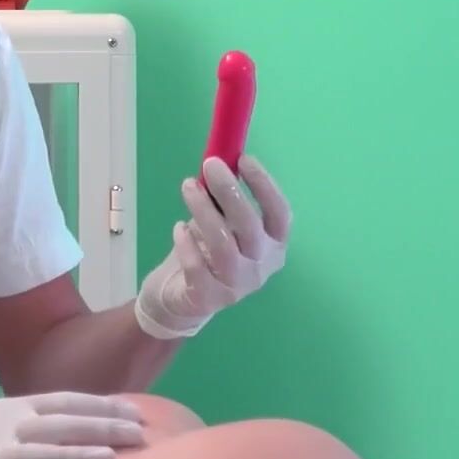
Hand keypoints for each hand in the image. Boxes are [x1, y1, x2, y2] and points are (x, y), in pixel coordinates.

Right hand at [0, 391, 145, 458]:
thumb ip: (19, 421)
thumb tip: (59, 423)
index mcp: (6, 410)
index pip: (63, 403)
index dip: (101, 407)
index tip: (135, 411)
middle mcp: (1, 428)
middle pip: (61, 425)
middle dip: (104, 427)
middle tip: (141, 435)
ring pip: (38, 455)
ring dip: (76, 456)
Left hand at [135, 154, 290, 338]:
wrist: (183, 300)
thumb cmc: (207, 253)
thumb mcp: (223, 226)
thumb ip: (225, 202)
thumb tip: (220, 160)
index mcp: (273, 246)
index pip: (280, 215)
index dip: (265, 186)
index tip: (244, 159)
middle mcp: (261, 268)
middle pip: (250, 226)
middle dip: (230, 191)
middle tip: (210, 164)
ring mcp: (236, 286)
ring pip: (223, 245)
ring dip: (204, 210)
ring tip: (188, 186)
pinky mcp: (208, 298)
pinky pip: (196, 266)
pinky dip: (186, 242)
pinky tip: (178, 228)